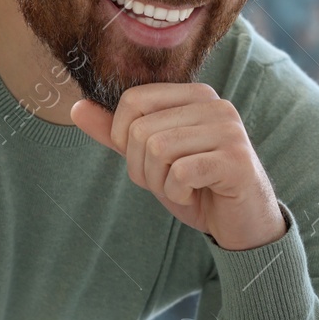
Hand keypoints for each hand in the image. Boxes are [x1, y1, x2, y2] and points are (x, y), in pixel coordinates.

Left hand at [70, 83, 285, 250]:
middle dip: (141, 167)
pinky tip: (196, 195)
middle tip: (168, 181)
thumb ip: (116, 133)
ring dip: (159, 182)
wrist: (241, 224)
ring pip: (157, 149)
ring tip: (182, 188)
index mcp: (194, 95)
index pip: (132, 100)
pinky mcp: (236, 159)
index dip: (123, 138)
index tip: (146, 159)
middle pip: (140, 129)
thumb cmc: (196, 187)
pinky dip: (177, 194)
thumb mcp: (150, 159)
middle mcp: (215, 104)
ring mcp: (228, 130)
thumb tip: (76, 107)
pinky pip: (180, 172)